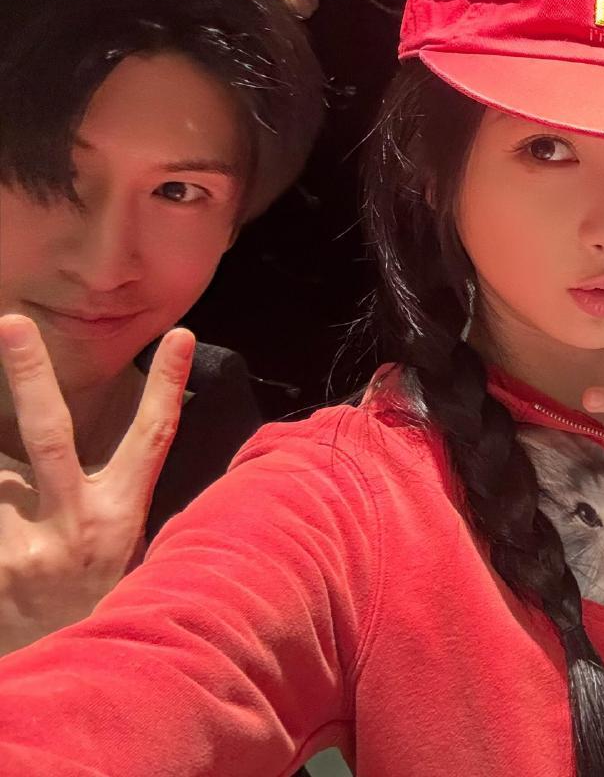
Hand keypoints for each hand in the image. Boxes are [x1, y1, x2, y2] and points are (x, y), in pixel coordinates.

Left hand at [0, 315, 192, 655]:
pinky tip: (11, 545)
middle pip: (49, 437)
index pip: (150, 440)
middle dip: (30, 377)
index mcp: (117, 518)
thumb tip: (38, 441)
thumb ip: (85, 496)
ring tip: (24, 535)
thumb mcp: (109, 550)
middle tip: (10, 324)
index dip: (165, 386)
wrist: (70, 688)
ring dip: (2, 499)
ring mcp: (26, 551)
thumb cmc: (85, 602)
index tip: (177, 335)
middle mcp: (76, 528)